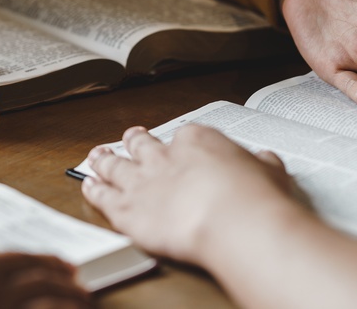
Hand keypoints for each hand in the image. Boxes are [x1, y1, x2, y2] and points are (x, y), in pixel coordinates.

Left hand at [81, 125, 296, 263]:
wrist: (231, 220)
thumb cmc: (253, 197)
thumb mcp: (269, 172)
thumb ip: (261, 165)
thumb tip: (265, 160)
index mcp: (196, 141)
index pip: (184, 136)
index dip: (178, 142)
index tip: (178, 145)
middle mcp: (163, 156)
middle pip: (142, 144)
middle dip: (134, 140)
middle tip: (130, 136)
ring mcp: (141, 182)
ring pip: (114, 165)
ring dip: (104, 159)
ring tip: (96, 155)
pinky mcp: (126, 209)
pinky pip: (103, 196)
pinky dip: (93, 190)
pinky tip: (87, 186)